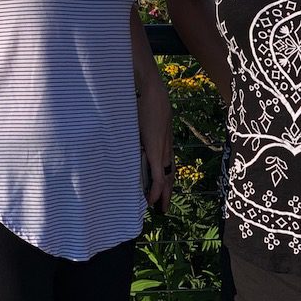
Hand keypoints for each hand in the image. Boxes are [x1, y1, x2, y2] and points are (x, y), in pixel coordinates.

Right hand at [137, 75, 173, 213]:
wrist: (154, 93)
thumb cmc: (147, 101)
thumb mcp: (146, 119)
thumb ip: (142, 129)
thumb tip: (131, 133)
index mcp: (164, 142)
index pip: (167, 165)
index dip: (165, 179)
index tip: (162, 189)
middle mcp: (166, 149)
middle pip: (169, 175)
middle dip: (166, 192)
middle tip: (163, 206)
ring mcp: (162, 151)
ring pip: (165, 178)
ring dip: (163, 194)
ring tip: (159, 208)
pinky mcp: (155, 151)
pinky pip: (157, 175)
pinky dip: (155, 189)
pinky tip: (152, 200)